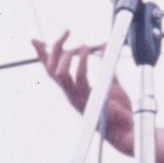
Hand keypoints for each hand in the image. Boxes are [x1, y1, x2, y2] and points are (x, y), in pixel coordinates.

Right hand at [32, 32, 133, 154]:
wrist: (128, 131)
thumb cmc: (120, 110)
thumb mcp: (110, 82)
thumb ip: (106, 66)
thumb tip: (106, 48)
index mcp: (72, 91)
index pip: (51, 71)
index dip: (42, 55)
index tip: (35, 39)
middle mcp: (70, 95)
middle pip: (50, 69)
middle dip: (53, 48)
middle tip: (66, 31)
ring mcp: (77, 98)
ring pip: (58, 73)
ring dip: (66, 55)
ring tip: (81, 44)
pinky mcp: (88, 100)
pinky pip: (79, 78)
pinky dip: (82, 62)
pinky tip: (88, 51)